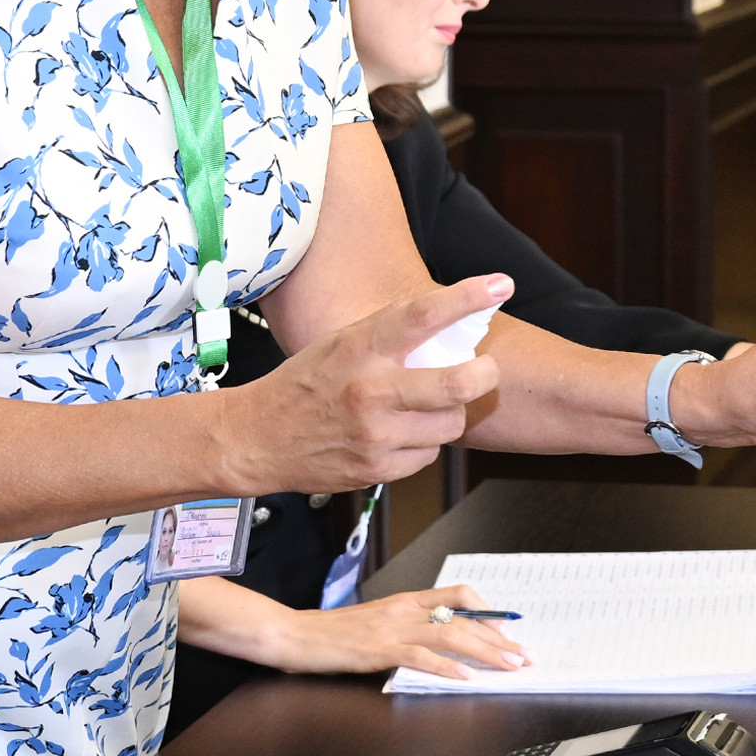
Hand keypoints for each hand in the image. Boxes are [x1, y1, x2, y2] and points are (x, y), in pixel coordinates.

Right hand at [241, 277, 508, 491]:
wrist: (256, 439)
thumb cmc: (301, 385)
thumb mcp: (340, 342)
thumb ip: (388, 334)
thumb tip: (447, 318)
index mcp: (360, 348)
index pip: (423, 314)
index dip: (468, 297)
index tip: (500, 286)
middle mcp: (371, 390)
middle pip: (456, 382)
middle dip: (484, 374)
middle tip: (484, 369)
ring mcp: (375, 434)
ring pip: (450, 423)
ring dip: (450, 413)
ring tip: (430, 406)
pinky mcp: (377, 469)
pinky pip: (429, 455)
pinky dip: (425, 443)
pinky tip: (404, 433)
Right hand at [252, 585, 529, 681]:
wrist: (295, 634)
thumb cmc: (332, 634)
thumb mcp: (376, 623)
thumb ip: (406, 628)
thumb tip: (439, 643)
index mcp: (405, 600)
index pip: (457, 594)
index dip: (488, 610)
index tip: (508, 630)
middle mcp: (404, 609)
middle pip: (463, 618)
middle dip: (499, 638)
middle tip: (523, 655)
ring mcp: (392, 628)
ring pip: (450, 634)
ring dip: (485, 652)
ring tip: (508, 666)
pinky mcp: (379, 650)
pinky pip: (420, 657)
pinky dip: (446, 667)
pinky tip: (464, 678)